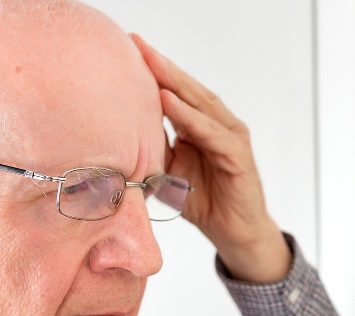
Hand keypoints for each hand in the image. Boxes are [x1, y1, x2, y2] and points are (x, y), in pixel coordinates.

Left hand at [131, 34, 290, 282]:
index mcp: (200, 125)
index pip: (176, 91)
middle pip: (188, 89)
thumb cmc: (202, 201)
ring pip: (201, 104)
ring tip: (151, 63)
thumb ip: (153, 150)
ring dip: (174, 82)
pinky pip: (211, 133)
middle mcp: (218, 125)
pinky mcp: (238, 157)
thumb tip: (117, 138)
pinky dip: (190, 117)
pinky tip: (169, 101)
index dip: (154, 71)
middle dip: (162, 66)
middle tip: (137, 44)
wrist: (233, 233)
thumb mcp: (168, 172)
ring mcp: (230, 138)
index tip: (128, 48)